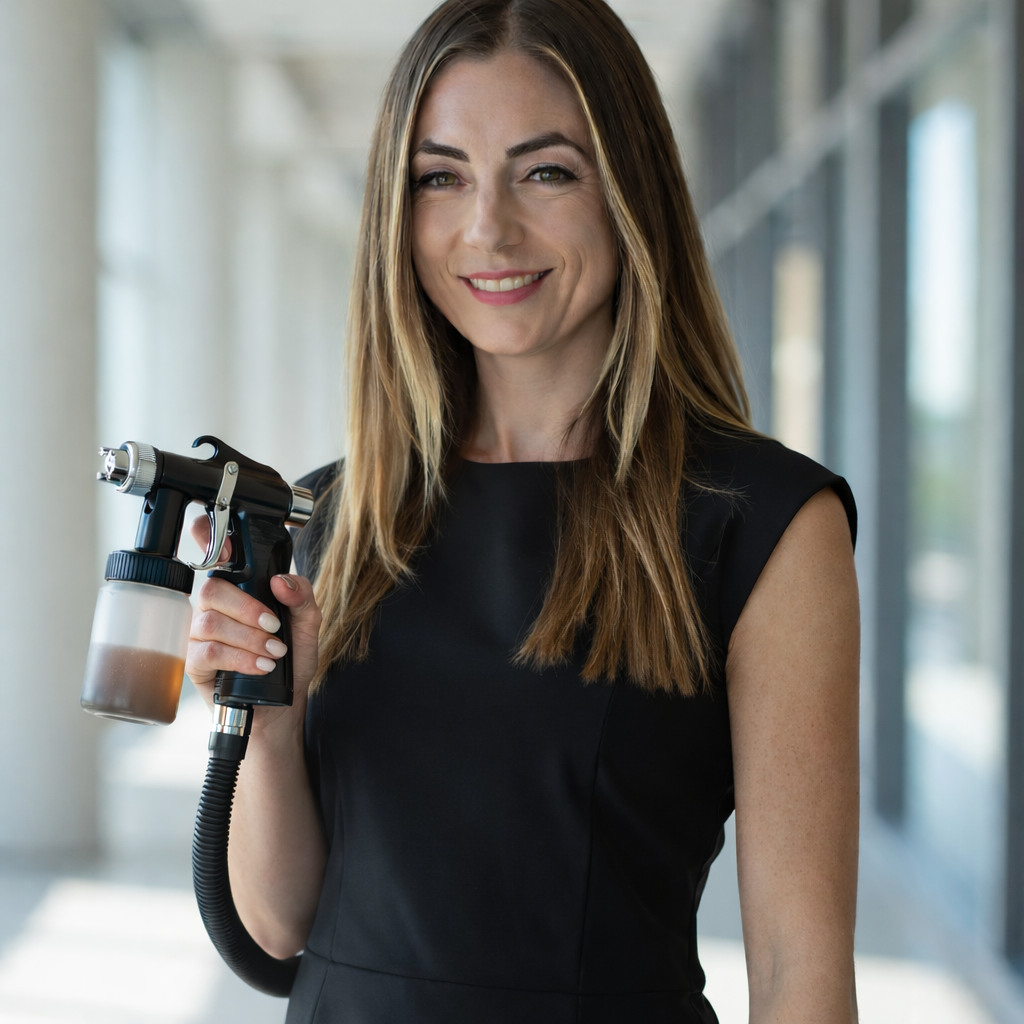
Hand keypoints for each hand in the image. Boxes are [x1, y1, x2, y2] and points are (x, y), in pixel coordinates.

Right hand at [185, 515, 321, 742]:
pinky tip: (261, 666)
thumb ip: (302, 596)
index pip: (215, 553)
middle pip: (212, 589)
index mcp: (240, 589)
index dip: (209, 539)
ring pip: (209, 622)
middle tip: (274, 627)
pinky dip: (239, 658)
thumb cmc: (290, 661)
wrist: (281, 706)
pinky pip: (206, 651)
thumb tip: (282, 580)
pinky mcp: (193, 662)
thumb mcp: (308, 624)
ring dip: (248, 638)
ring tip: (274, 652)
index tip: (228, 550)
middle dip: (248, 609)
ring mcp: (199, 634)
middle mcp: (215, 607)